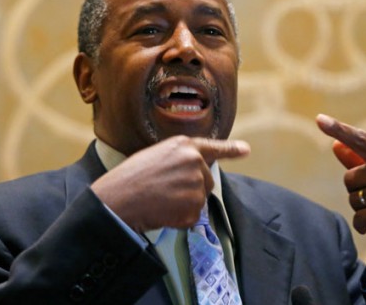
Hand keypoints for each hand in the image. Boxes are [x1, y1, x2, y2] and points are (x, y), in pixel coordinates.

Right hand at [90, 135, 249, 231]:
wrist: (118, 199)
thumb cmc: (130, 178)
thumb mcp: (156, 155)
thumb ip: (179, 158)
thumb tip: (194, 171)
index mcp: (184, 145)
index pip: (213, 147)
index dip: (231, 149)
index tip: (246, 150)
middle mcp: (195, 161)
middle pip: (206, 181)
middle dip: (191, 189)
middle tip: (164, 191)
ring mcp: (197, 184)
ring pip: (199, 200)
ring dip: (183, 205)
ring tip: (160, 201)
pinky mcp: (194, 206)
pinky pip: (192, 218)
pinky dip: (179, 220)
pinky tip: (162, 212)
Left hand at [316, 114, 365, 268]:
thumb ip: (362, 161)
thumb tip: (335, 146)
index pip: (362, 139)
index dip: (338, 129)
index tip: (319, 119)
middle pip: (349, 178)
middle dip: (358, 192)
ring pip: (353, 198)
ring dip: (363, 210)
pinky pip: (359, 217)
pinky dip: (364, 225)